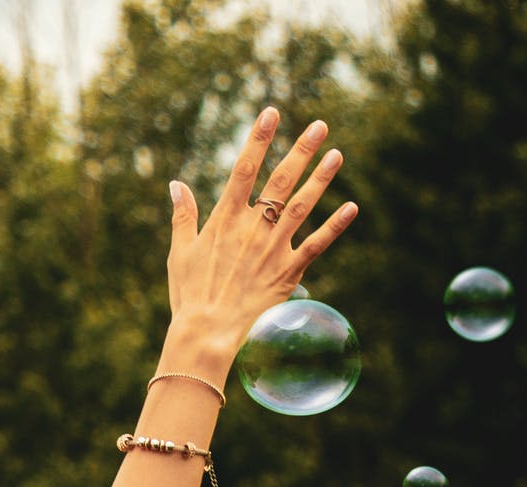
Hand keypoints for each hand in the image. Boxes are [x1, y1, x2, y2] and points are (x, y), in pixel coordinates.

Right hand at [163, 107, 356, 352]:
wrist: (207, 333)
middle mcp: (252, 229)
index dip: (258, 138)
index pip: (244, 169)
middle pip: (280, 181)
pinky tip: (351, 207)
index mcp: (224, 220)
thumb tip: (176, 184)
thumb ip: (183, 215)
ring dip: (321, 179)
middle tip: (320, 125)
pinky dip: (334, 226)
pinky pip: (316, 245)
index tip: (271, 112)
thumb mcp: (180, 252)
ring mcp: (272, 249)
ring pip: (301, 206)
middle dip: (301, 150)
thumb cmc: (189, 295)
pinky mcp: (288, 272)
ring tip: (337, 154)